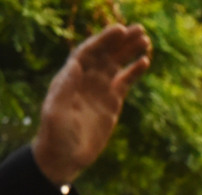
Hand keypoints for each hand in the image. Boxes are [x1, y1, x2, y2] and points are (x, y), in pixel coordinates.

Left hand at [33, 24, 151, 186]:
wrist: (64, 157)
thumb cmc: (55, 136)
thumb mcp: (55, 113)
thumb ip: (65, 89)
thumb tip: (75, 64)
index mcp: (70, 79)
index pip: (88, 53)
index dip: (103, 41)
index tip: (119, 31)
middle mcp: (85, 80)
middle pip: (104, 55)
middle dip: (120, 42)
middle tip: (139, 30)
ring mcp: (99, 91)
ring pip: (116, 65)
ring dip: (129, 52)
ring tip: (146, 40)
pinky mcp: (111, 103)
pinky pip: (124, 82)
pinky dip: (134, 72)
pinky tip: (145, 62)